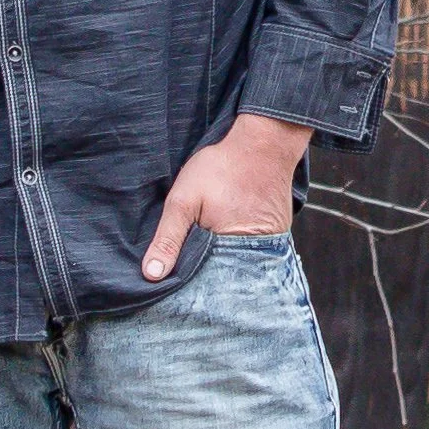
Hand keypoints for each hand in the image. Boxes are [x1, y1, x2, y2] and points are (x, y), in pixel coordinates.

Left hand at [141, 111, 312, 281]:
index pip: (204, 284)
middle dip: (205, 274)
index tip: (173, 279)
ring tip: (211, 240)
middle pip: (223, 278)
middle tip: (192, 252)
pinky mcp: (277, 237)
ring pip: (238, 266)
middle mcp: (257, 257)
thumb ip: (168, 239)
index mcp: (231, 253)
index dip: (188, 282)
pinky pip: (253, 253)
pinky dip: (238, 249)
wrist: (263, 144)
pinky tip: (226, 235)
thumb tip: (152, 274)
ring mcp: (271, 247)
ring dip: (222, 261)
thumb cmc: (222, 168)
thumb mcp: (183, 200)